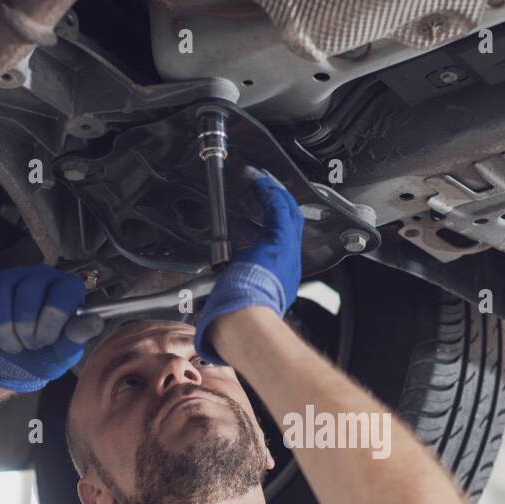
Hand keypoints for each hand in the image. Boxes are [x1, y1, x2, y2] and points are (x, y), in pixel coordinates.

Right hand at [0, 265, 103, 392]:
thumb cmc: (49, 349)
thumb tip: (95, 321)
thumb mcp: (65, 350)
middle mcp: (40, 275)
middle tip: (30, 346)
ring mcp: (10, 277)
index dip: (51, 323)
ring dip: (3, 333)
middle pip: (27, 293)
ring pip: (0, 297)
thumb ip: (77, 337)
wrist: (20, 357)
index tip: (47, 341)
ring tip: (13, 348)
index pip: (60, 295)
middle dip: (25, 330)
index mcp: (67, 287)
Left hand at [194, 166, 303, 364]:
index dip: (277, 223)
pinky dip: (268, 193)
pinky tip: (258, 181)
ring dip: (273, 194)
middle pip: (293, 224)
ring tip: (262, 180)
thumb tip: (212, 299)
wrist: (245, 321)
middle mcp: (289, 264)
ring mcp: (287, 252)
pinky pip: (278, 209)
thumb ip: (229, 292)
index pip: (284, 242)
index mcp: (281, 277)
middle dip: (280, 203)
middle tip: (267, 187)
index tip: (265, 210)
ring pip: (288, 214)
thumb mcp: (235, 301)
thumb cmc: (237, 317)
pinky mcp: (279, 242)